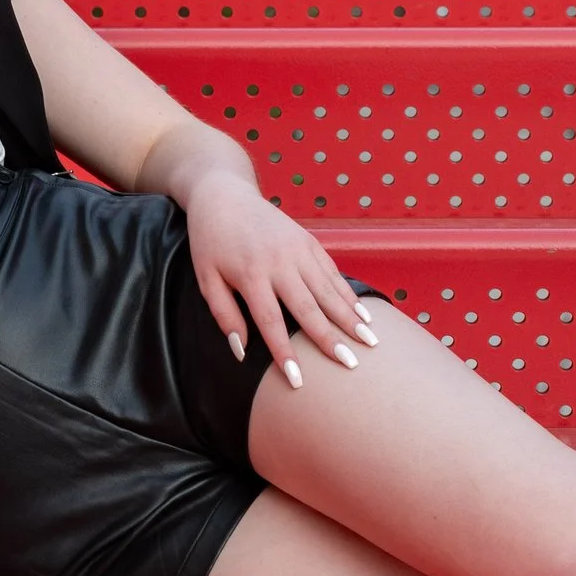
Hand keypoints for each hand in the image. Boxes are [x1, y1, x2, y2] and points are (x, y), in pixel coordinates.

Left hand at [182, 175, 376, 388]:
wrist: (224, 195)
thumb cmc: (210, 242)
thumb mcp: (205, 279)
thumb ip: (224, 315)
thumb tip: (241, 351)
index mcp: (250, 274)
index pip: (271, 322)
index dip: (285, 353)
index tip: (299, 380)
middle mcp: (279, 262)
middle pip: (310, 308)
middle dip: (332, 338)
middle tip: (351, 364)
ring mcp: (298, 249)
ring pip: (329, 290)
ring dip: (351, 317)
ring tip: (370, 341)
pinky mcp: (309, 241)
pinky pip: (332, 272)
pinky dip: (348, 294)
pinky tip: (364, 313)